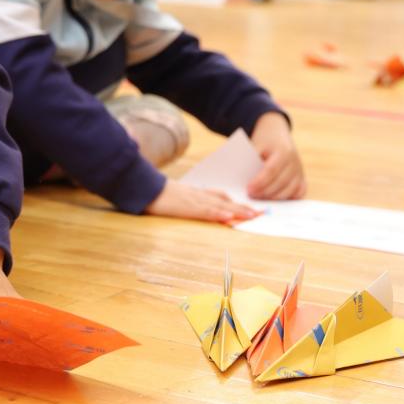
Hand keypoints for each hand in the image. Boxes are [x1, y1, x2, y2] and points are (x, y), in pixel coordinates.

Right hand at [145, 179, 261, 223]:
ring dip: (238, 211)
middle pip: (225, 200)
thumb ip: (184, 198)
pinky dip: (219, 214)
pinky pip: (206, 211)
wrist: (142, 185)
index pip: (220, 195)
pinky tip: (229, 218)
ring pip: (220, 206)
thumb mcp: (172, 195)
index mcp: (194, 192)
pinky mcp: (186, 207)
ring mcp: (193, 200)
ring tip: (253, 216)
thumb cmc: (153, 192)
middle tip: (261, 213)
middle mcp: (197, 195)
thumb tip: (193, 205)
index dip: (236, 202)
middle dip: (244, 207)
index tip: (250, 207)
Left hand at [248, 113, 305, 199]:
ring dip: (274, 198)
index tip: (248, 189)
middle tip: (251, 196)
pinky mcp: (302, 178)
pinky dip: (287, 198)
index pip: (271, 170)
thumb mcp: (256, 145)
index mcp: (283, 151)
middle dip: (265, 192)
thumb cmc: (263, 141)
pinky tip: (274, 200)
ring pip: (290, 190)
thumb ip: (251, 161)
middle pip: (281, 182)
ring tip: (260, 199)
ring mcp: (300, 171)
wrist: (277, 133)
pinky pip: (299, 193)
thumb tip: (241, 179)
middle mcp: (295, 162)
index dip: (260, 182)